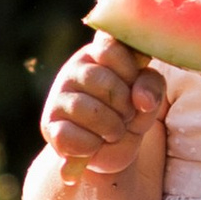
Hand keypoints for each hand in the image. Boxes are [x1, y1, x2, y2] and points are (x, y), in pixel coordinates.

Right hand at [40, 32, 166, 179]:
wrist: (108, 152)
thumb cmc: (127, 117)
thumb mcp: (148, 100)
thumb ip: (151, 87)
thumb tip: (142, 99)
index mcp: (98, 55)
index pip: (110, 47)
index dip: (129, 71)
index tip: (134, 88)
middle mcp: (73, 70)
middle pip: (100, 80)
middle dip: (123, 104)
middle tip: (127, 116)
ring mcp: (58, 96)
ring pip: (84, 108)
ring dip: (110, 127)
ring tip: (114, 132)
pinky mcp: (49, 125)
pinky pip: (68, 134)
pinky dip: (90, 145)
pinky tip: (94, 144)